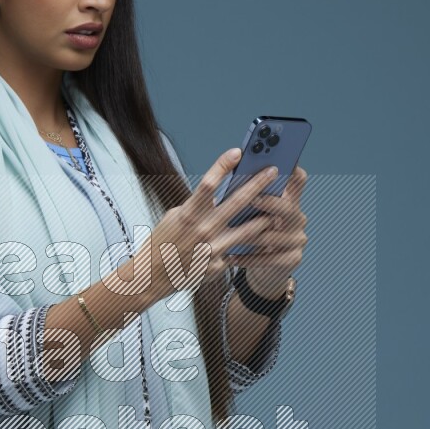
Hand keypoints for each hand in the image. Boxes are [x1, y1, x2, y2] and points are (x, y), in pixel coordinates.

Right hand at [134, 148, 290, 301]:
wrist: (152, 276)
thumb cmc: (163, 243)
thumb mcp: (175, 217)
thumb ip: (198, 206)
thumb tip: (220, 192)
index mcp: (188, 214)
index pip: (208, 184)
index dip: (223, 165)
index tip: (237, 151)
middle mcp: (202, 230)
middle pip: (237, 202)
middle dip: (258, 184)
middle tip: (273, 172)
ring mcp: (211, 249)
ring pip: (247, 231)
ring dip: (264, 219)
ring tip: (277, 212)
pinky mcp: (216, 266)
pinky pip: (236, 252)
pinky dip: (246, 247)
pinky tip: (257, 244)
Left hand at [238, 165, 307, 296]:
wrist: (263, 270)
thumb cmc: (250, 234)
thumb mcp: (251, 214)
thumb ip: (248, 198)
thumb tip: (231, 180)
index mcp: (289, 200)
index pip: (298, 180)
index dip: (292, 169)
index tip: (280, 161)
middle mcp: (298, 218)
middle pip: (288, 207)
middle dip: (269, 202)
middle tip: (252, 198)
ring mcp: (298, 239)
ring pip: (274, 235)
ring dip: (251, 235)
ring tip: (231, 234)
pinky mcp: (293, 259)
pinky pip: (269, 258)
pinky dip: (248, 258)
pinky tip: (231, 257)